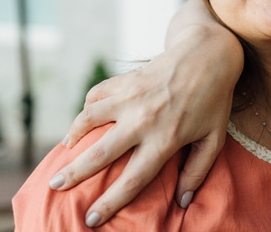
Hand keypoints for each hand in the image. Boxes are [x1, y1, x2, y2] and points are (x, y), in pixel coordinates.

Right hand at [49, 24, 242, 226]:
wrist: (208, 54)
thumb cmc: (214, 100)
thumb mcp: (214, 138)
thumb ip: (198, 171)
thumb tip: (182, 201)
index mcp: (166, 139)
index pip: (132, 180)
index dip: (110, 202)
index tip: (91, 219)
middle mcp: (144, 120)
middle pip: (100, 154)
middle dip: (74, 174)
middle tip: (56, 186)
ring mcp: (131, 97)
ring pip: (89, 119)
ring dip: (71, 136)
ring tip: (64, 152)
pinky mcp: (126, 80)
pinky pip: (96, 94)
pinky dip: (86, 107)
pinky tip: (84, 118)